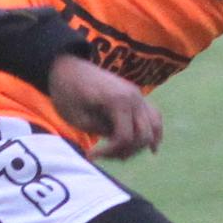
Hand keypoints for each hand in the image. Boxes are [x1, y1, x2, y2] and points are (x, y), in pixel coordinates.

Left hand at [47, 54, 162, 159]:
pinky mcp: (136, 97)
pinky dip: (154, 132)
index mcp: (118, 101)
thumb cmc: (67, 92)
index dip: (110, 152)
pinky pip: (154, 116)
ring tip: (120, 153)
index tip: (91, 155)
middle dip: (124, 151)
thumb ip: (100, 131)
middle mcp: (134, 97)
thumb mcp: (77, 118)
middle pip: (143, 135)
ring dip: (139, 145)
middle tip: (103, 154)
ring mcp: (138, 96)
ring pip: (153, 128)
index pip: (125, 138)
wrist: (67, 67)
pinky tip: (152, 149)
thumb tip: (118, 141)